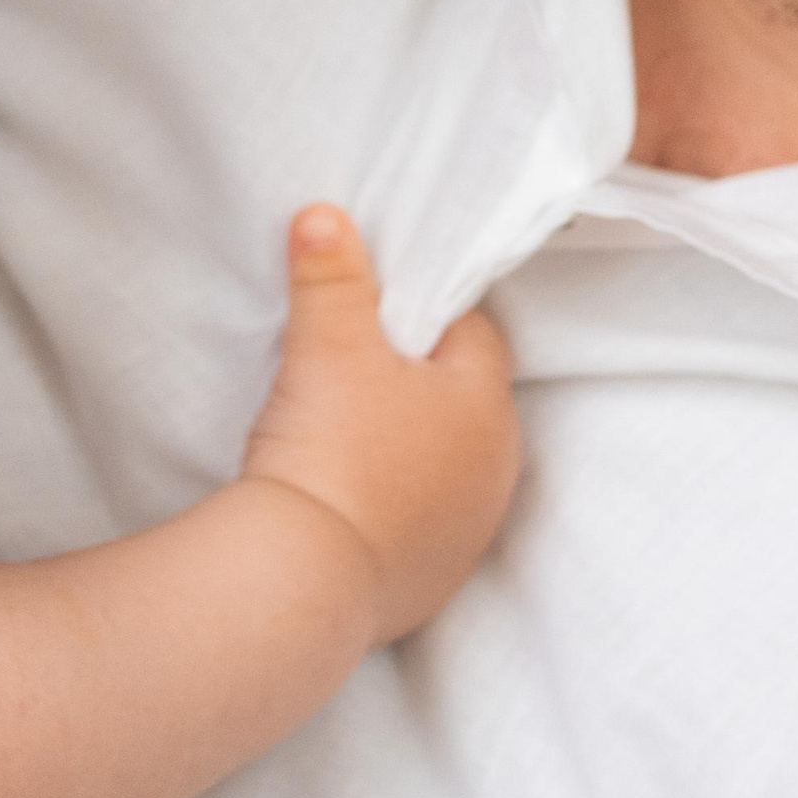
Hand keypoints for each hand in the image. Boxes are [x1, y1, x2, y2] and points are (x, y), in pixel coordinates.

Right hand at [237, 205, 519, 646]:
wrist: (303, 577)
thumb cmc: (330, 448)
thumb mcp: (327, 343)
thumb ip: (330, 274)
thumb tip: (325, 217)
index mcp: (487, 407)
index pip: (471, 332)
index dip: (422, 310)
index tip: (375, 306)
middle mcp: (494, 472)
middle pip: (457, 399)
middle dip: (413, 377)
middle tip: (351, 363)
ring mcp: (466, 533)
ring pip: (441, 463)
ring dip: (404, 443)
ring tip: (342, 427)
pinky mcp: (431, 581)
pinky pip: (416, 521)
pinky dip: (388, 503)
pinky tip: (344, 492)